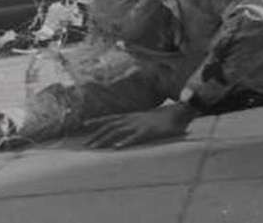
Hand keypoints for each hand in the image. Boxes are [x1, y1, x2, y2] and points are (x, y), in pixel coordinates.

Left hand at [84, 103, 198, 148]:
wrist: (178, 113)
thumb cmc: (163, 118)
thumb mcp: (147, 118)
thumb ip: (137, 123)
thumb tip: (130, 128)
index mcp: (131, 116)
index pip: (110, 118)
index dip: (97, 121)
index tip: (84, 124)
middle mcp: (132, 119)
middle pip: (110, 126)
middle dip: (96, 135)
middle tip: (86, 146)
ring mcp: (139, 125)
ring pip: (118, 131)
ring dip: (105, 140)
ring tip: (95, 148)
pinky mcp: (148, 131)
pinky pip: (134, 137)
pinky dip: (124, 142)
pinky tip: (117, 148)